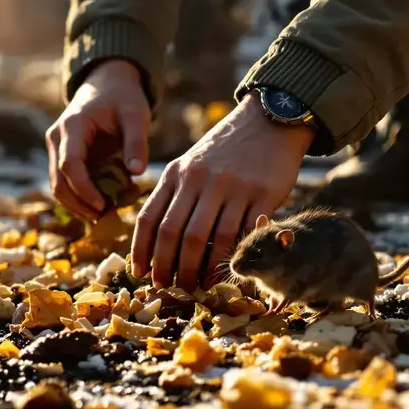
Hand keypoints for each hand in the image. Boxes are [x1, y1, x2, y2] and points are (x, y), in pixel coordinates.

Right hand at [47, 59, 150, 220]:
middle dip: (78, 203)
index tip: (102, 205)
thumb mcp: (136, 115)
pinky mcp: (62, 154)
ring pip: (57, 184)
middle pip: (58, 180)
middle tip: (103, 218)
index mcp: (73, 125)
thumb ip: (136, 143)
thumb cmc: (123, 98)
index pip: (70, 164)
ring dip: (76, 204)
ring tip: (101, 215)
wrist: (107, 83)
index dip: (83, 189)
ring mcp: (56, 147)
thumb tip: (137, 173)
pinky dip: (78, 196)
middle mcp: (57, 137)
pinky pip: (65, 181)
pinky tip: (98, 205)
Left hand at [131, 92, 312, 289]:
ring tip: (197, 286)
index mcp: (176, 173)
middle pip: (174, 232)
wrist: (267, 122)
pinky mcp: (261, 194)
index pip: (149, 217)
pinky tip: (226, 272)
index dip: (141, 250)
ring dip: (199, 269)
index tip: (140, 272)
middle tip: (169, 287)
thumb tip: (154, 240)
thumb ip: (173, 193)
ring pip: (206, 238)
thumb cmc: (224, 151)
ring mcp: (230, 186)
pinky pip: (241, 233)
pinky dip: (232, 258)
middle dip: (167, 266)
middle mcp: (198, 179)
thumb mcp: (190, 163)